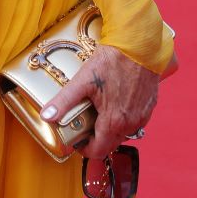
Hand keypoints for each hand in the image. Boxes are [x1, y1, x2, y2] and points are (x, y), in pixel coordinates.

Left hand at [40, 46, 159, 161]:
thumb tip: (47, 116)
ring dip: (110, 129)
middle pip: (111, 144)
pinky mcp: (149, 107)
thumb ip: (64, 101)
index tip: (77, 141)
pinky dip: (123, 119)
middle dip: (96, 139)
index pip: (99, 151)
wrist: (139, 46)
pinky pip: (135, 122)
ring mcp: (142, 116)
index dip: (85, 150)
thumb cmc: (112, 61)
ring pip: (123, 134)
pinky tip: (114, 104)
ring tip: (98, 112)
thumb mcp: (83, 80)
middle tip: (85, 124)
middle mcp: (131, 124)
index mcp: (114, 122)